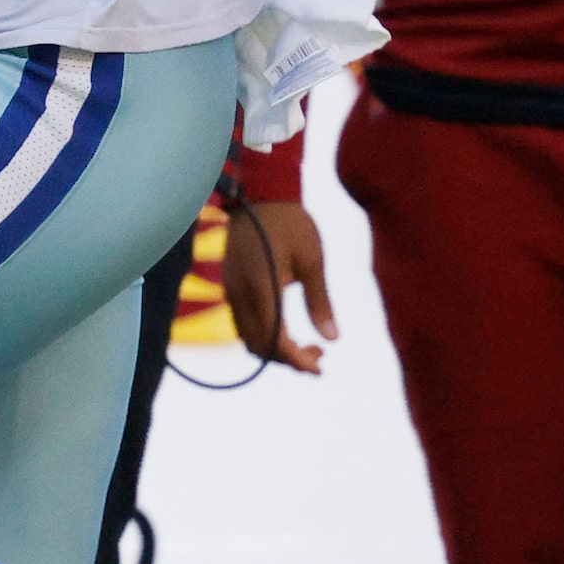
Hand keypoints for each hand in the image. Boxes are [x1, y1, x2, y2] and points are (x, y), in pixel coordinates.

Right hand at [224, 202, 336, 373]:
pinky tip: (288, 329)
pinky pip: (244, 323)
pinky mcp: (230, 286)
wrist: (261, 195)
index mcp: (262, 285)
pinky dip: (265, 334)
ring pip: (248, 337)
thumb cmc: (292, 224)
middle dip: (288, 359)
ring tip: (308, 345)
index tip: (319, 367)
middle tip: (320, 356)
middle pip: (259, 346)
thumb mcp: (314, 260)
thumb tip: (332, 339)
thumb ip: (321, 301)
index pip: (275, 338)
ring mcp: (231, 289)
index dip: (296, 359)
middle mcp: (241, 292)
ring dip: (276, 349)